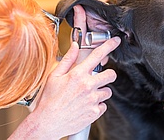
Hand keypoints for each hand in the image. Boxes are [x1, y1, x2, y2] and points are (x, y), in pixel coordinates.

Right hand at [9, 6, 120, 138]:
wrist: (47, 122)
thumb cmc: (49, 99)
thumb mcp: (54, 76)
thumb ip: (68, 60)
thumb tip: (75, 46)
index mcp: (78, 74)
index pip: (97, 55)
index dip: (109, 46)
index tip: (116, 41)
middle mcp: (88, 86)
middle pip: (111, 74)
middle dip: (108, 75)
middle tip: (99, 78)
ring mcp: (93, 100)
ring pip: (108, 91)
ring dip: (101, 92)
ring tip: (87, 95)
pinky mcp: (95, 112)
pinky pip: (104, 105)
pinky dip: (98, 105)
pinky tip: (86, 105)